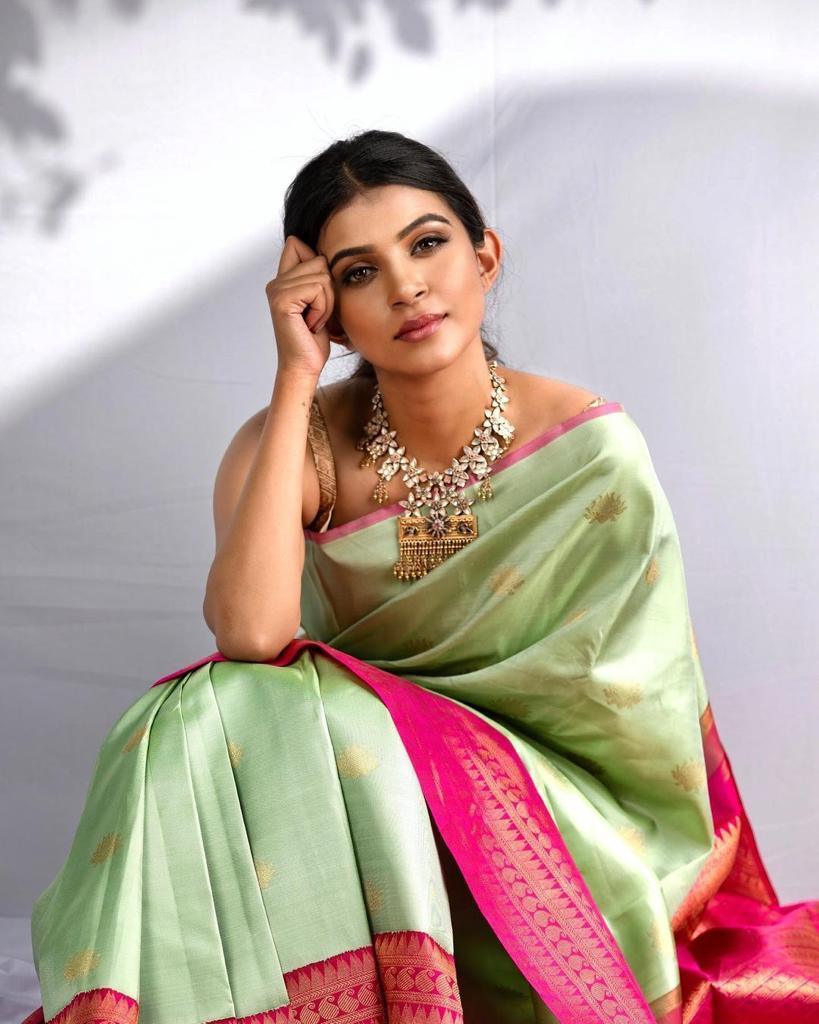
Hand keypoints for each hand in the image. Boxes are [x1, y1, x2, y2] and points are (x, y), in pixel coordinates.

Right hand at [265, 235, 340, 378]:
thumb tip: (328, 254)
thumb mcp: (320, 301)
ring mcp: (277, 290)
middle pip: (318, 259)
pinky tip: (311, 324)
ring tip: (314, 320)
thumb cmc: (314, 339)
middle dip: (328, 289)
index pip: (296, 243)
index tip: (317, 293)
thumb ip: (318, 277)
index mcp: (282, 280)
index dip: (316, 261)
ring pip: (322, 276)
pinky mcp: (282, 300)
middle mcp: (276, 282)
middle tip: (316, 314)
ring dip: (327, 302)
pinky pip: (318, 289)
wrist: (304, 366)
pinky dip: (323, 309)